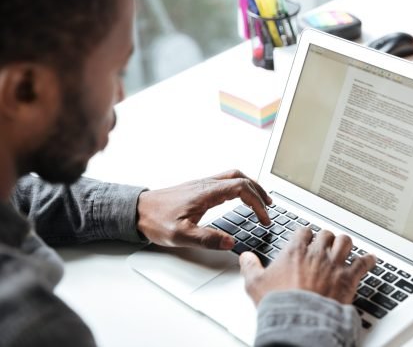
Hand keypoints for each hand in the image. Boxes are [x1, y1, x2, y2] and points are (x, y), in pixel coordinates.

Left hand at [136, 169, 271, 249]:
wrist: (137, 210)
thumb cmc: (155, 220)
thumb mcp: (180, 235)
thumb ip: (206, 239)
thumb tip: (230, 242)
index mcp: (206, 192)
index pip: (241, 188)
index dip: (257, 202)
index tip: (263, 218)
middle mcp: (206, 184)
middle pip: (241, 177)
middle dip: (259, 191)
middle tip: (269, 206)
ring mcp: (202, 184)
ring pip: (233, 176)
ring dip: (249, 186)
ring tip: (260, 200)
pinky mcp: (197, 189)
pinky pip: (225, 181)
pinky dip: (239, 187)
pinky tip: (238, 198)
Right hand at [240, 228, 375, 304]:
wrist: (300, 319)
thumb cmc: (280, 303)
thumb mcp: (255, 284)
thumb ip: (250, 267)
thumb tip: (245, 257)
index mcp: (295, 251)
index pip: (303, 231)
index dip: (306, 233)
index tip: (306, 237)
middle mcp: (316, 253)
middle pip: (326, 234)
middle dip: (326, 238)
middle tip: (325, 243)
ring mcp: (334, 264)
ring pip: (345, 242)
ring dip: (345, 244)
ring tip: (345, 246)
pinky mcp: (349, 278)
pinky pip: (363, 263)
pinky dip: (368, 260)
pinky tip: (370, 260)